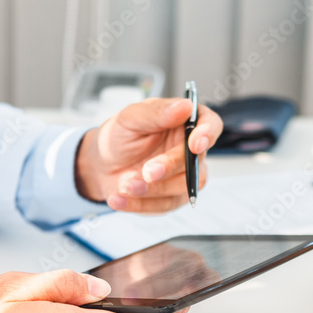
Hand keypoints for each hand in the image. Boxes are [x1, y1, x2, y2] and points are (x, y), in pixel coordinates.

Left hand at [75, 98, 222, 212]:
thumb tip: (184, 107)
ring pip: (184, 188)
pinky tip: (119, 198)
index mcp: (184, 123)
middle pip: (196, 162)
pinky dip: (140, 204)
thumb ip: (156, 113)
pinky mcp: (172, 198)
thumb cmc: (119, 136)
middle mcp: (189, 150)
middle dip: (170, 167)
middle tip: (147, 171)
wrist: (101, 165)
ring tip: (125, 184)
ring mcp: (183, 176)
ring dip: (154, 189)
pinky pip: (164, 205)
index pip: (210, 124)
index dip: (208, 134)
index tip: (195, 144)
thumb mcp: (130, 118)